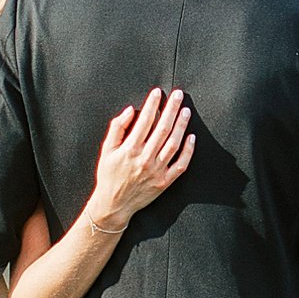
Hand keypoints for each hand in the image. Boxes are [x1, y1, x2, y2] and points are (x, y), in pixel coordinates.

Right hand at [87, 89, 192, 231]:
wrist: (113, 204)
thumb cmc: (109, 175)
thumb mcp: (106, 150)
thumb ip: (117, 128)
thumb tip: (130, 110)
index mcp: (130, 149)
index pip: (144, 120)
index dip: (152, 104)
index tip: (158, 93)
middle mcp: (145, 159)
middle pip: (163, 128)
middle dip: (171, 109)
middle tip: (178, 95)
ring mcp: (157, 171)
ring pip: (174, 144)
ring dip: (181, 125)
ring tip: (185, 111)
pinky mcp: (165, 181)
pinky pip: (181, 164)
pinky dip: (188, 150)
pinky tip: (191, 137)